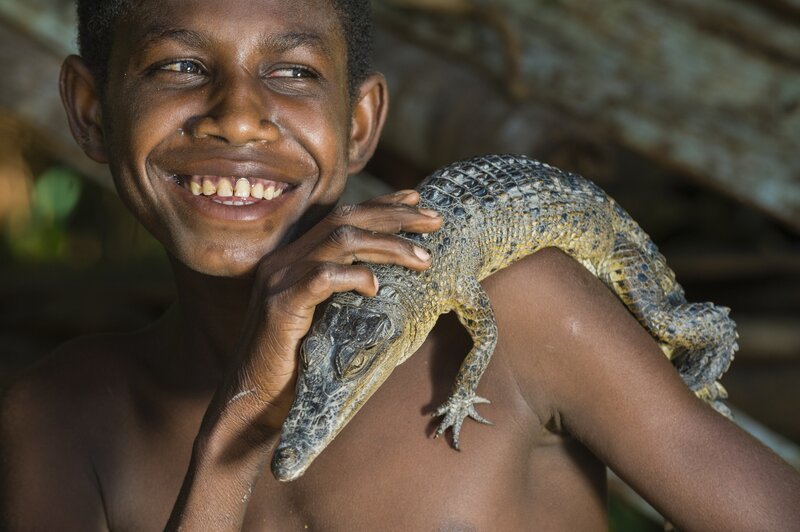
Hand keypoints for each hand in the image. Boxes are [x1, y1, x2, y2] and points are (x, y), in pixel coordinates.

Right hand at [207, 190, 441, 450]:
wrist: (252, 406)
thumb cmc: (296, 370)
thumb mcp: (325, 323)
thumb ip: (345, 297)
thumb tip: (391, 285)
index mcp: (293, 260)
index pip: (340, 217)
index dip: (381, 205)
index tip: (417, 200)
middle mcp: (283, 261)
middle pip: (345, 220)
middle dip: (395, 215)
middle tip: (436, 220)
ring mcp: (278, 280)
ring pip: (340, 241)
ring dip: (388, 245)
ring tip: (424, 259)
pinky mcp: (280, 306)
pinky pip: (322, 277)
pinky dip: (355, 276)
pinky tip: (376, 287)